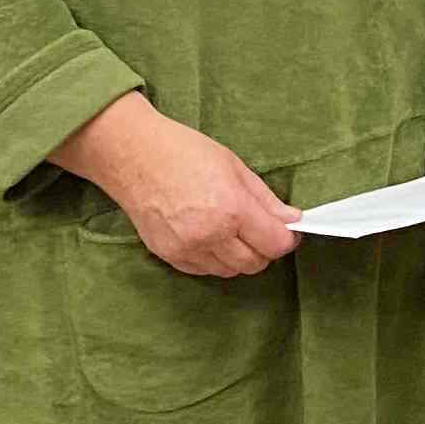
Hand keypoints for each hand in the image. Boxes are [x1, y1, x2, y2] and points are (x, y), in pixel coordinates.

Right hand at [55, 94, 299, 277]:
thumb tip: (292, 220)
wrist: (133, 156)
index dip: (287, 238)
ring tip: (232, 229)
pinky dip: (215, 259)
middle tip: (262, 229)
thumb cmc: (184, 152)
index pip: (275, 244)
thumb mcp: (234, 167)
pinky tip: (210, 235)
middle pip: (255, 263)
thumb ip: (266, 200)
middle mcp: (210, 235)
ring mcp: (187, 249)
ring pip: (231, 271)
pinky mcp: (169, 256)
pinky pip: (205, 270)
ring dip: (240, 256)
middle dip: (265, 249)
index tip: (288, 231)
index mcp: (231, 209)